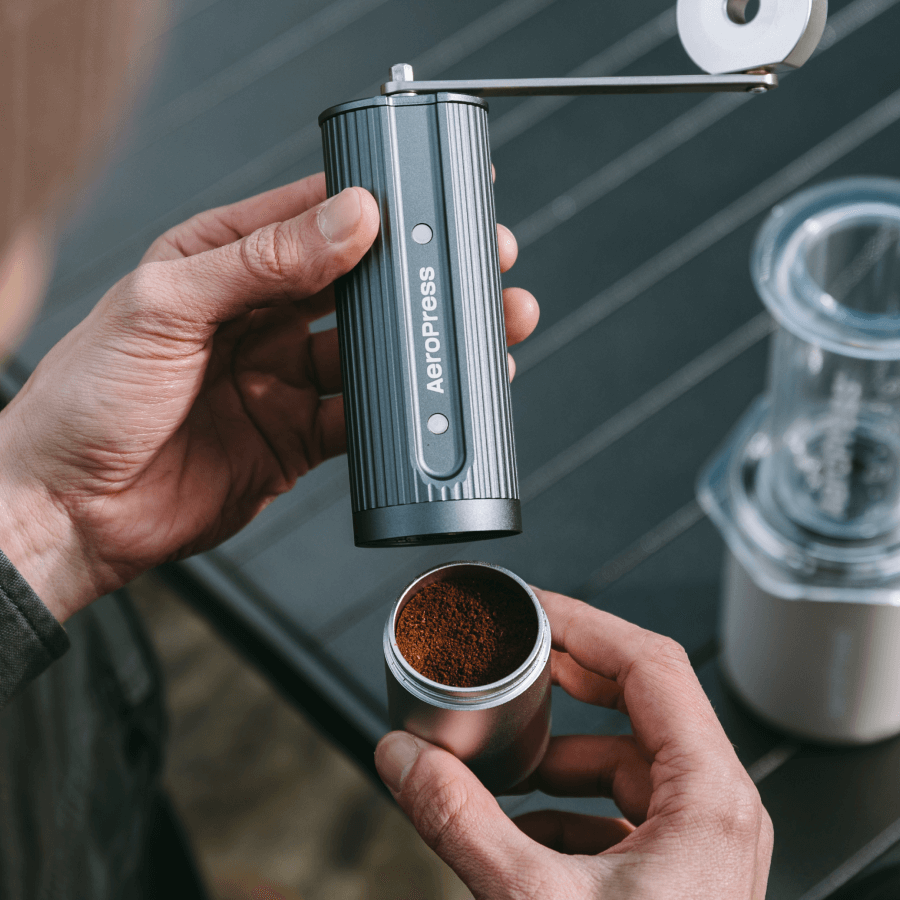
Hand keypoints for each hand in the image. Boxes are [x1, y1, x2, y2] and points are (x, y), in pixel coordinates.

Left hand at [0, 173, 537, 620]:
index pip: (313, 217)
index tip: (430, 195)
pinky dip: (399, 412)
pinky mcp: (296, 437)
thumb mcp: (166, 306)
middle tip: (476, 262)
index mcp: (221, 262)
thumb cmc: (86, 400)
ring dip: (423, 343)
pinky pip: (361, 418)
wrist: (70, 512)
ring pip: (371, 352)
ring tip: (480, 327)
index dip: (376, 202)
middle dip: (419, 274)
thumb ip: (261, 261)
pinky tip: (433, 397)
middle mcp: (259, 317)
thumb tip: (349, 217)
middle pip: (358, 284)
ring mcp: (281, 378)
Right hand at [375, 590, 772, 898]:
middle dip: (567, 674)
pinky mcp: (678, 872)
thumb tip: (400, 758)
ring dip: (565, 743)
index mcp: (707, 795)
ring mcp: (700, 841)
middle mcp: (715, 808)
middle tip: (513, 653)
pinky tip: (526, 814)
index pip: (649, 662)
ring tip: (510, 741)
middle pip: (640, 698)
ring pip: (629, 755)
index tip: (531, 607)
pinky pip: (624, 806)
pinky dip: (571, 797)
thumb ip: (459, 820)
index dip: (583, 622)